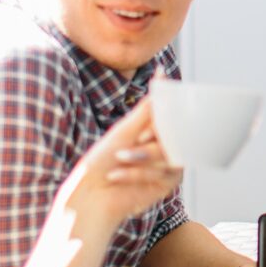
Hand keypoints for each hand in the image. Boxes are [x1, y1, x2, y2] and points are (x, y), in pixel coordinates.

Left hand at [54, 99, 182, 227]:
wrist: (91, 192)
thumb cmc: (102, 160)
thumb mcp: (125, 129)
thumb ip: (148, 107)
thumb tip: (162, 74)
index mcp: (155, 128)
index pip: (172, 115)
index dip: (159, 124)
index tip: (140, 134)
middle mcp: (165, 144)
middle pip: (174, 136)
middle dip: (147, 145)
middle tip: (126, 149)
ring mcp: (169, 163)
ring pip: (168, 154)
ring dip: (140, 159)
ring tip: (118, 161)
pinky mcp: (168, 183)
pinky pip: (161, 173)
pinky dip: (137, 174)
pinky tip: (117, 176)